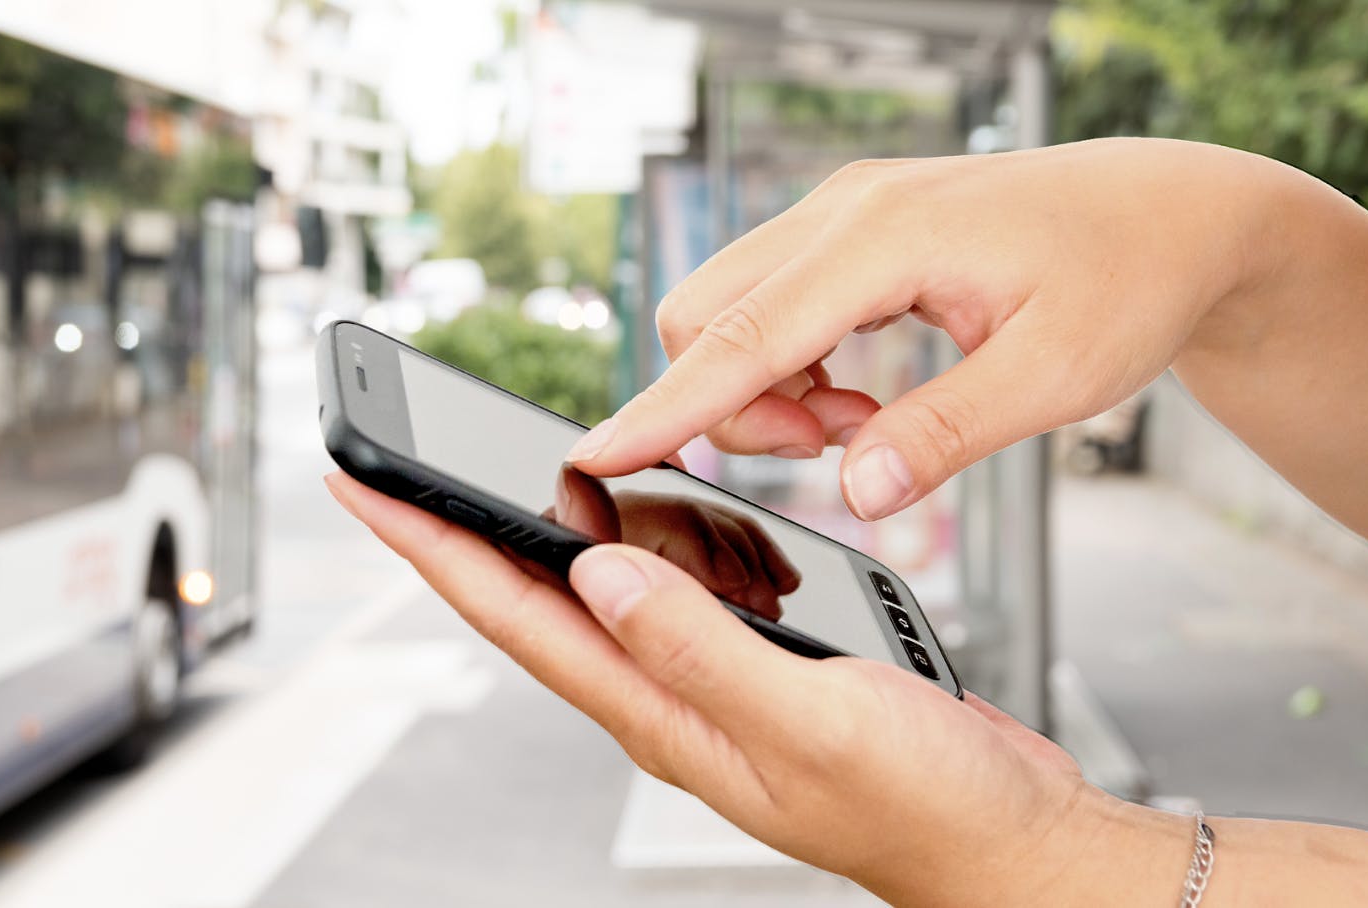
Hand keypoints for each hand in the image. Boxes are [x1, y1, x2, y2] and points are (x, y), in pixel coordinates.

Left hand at [326, 472, 1191, 904]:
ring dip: (594, 524)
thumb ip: (699, 646)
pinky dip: (682, 543)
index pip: (512, 615)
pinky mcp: (753, 666)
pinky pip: (687, 591)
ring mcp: (707, 684)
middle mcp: (664, 698)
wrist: (1003, 837)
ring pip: (615, 583)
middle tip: (420, 449)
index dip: (429, 546)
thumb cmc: (922, 802)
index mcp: (657, 714)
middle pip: (538, 595)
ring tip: (597, 478)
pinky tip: (701, 525)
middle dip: (472, 521)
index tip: (363, 485)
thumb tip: (594, 570)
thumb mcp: (808, 716)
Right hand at [563, 138, 1296, 520]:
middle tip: (835, 449)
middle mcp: (843, 212)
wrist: (1171, 212)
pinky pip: (770, 303)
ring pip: (730, 312)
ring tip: (860, 426)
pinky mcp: (850, 230)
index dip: (663, 406)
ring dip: (764, 389)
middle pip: (707, 318)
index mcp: (885, 239)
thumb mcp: (1054, 377)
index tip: (595, 457)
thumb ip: (945, 436)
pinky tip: (860, 396)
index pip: (742, 336)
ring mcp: (842, 213)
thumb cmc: (1128, 280)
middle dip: (734, 406)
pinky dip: (788, 366)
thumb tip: (854, 494)